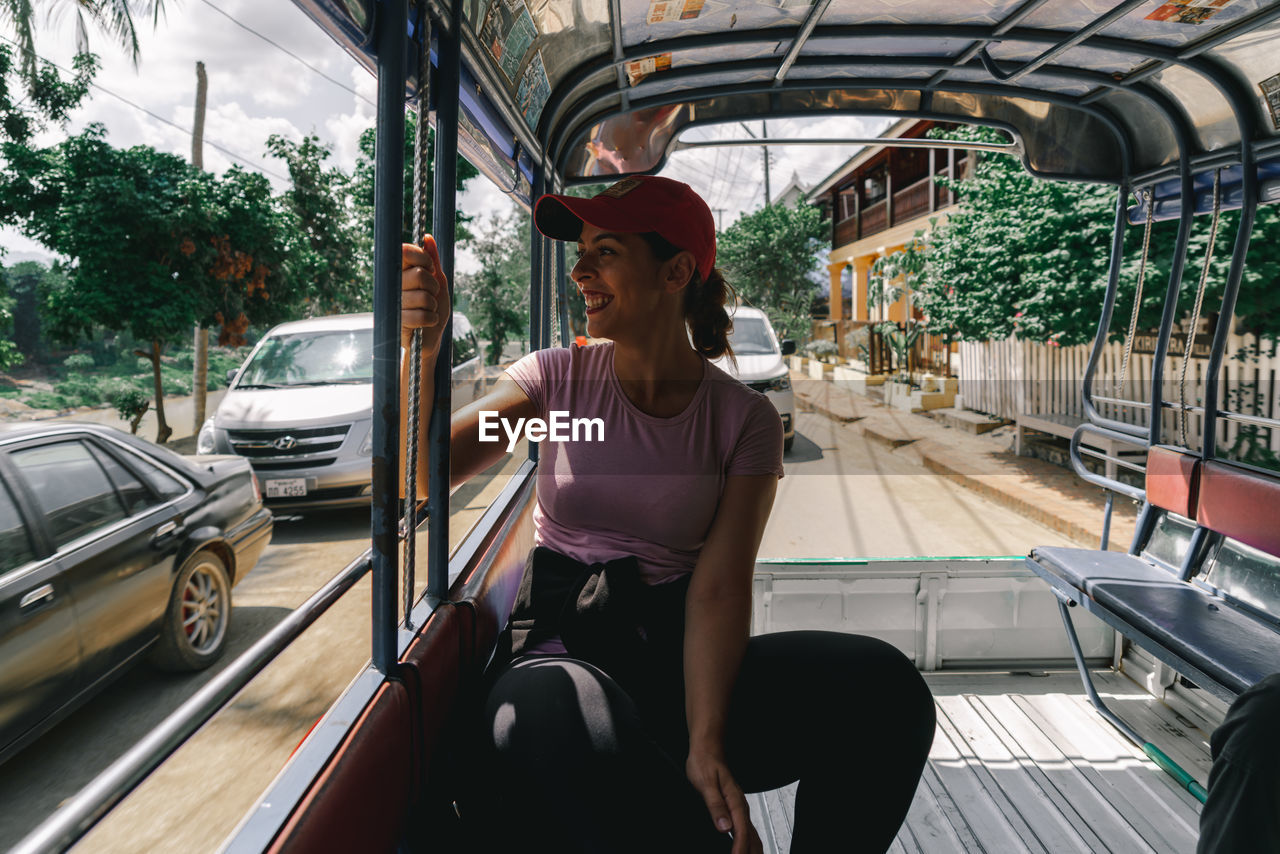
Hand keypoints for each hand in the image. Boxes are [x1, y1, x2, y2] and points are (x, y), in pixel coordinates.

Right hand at [401, 235, 450, 352]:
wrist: (430, 338)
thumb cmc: (433, 308)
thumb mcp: (439, 282)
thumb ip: (433, 261)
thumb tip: (427, 238)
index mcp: (401, 272)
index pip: (405, 252)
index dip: (422, 257)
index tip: (429, 267)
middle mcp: (393, 286)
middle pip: (419, 274)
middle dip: (433, 286)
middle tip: (431, 294)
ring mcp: (394, 304)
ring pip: (423, 297)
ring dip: (433, 305)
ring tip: (428, 309)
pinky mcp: (397, 322)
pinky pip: (421, 316)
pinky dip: (431, 319)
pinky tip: (427, 322)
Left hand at [686, 748, 762, 853]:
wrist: (707, 749)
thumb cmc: (704, 764)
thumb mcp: (706, 783)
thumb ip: (715, 806)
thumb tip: (724, 827)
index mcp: (735, 802)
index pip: (741, 831)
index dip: (740, 849)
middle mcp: (741, 806)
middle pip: (752, 836)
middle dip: (752, 853)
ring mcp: (739, 807)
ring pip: (752, 833)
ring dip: (753, 849)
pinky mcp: (735, 807)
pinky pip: (746, 829)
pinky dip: (748, 842)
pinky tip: (745, 848)